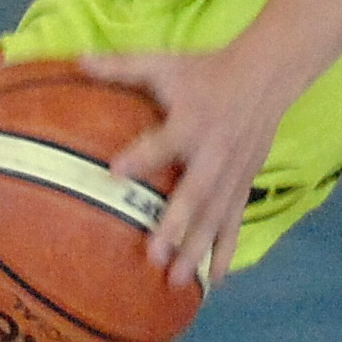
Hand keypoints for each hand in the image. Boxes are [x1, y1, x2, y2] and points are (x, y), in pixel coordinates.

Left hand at [76, 45, 284, 288]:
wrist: (266, 76)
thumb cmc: (205, 71)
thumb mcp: (164, 63)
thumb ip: (121, 66)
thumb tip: (76, 60)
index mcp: (191, 122)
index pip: (163, 142)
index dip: (140, 156)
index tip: (115, 173)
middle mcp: (213, 153)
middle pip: (194, 193)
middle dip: (176, 225)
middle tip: (153, 255)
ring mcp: (233, 174)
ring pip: (215, 217)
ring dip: (196, 249)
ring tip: (175, 280)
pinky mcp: (245, 186)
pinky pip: (234, 223)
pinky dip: (225, 251)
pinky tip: (212, 281)